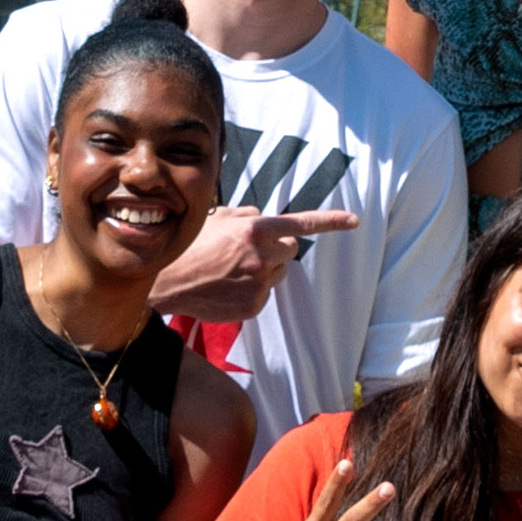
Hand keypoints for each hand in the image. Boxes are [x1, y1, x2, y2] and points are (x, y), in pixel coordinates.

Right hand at [149, 205, 359, 322]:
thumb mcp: (216, 218)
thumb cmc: (189, 244)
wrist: (167, 282)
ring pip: (277, 272)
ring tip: (231, 269)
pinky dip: (252, 289)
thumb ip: (246, 215)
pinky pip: (265, 293)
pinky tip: (228, 286)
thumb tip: (263, 218)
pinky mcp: (254, 305)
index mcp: (254, 230)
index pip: (300, 224)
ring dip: (264, 268)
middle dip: (275, 248)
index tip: (353, 221)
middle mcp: (262, 256)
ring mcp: (259, 283)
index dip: (330, 222)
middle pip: (289, 250)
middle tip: (248, 250)